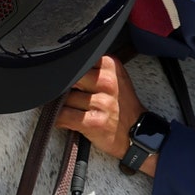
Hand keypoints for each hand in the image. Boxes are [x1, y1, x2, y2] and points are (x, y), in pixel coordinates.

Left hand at [57, 55, 154, 175]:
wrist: (135, 132)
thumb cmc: (119, 105)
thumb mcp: (113, 77)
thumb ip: (91, 68)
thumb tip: (60, 68)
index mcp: (110, 65)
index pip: (77, 61)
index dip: (68, 72)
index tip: (69, 80)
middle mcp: (108, 82)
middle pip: (69, 79)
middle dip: (64, 89)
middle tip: (70, 97)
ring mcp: (102, 103)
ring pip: (64, 99)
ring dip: (61, 107)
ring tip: (72, 110)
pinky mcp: (95, 122)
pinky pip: (64, 116)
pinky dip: (59, 120)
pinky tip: (64, 121)